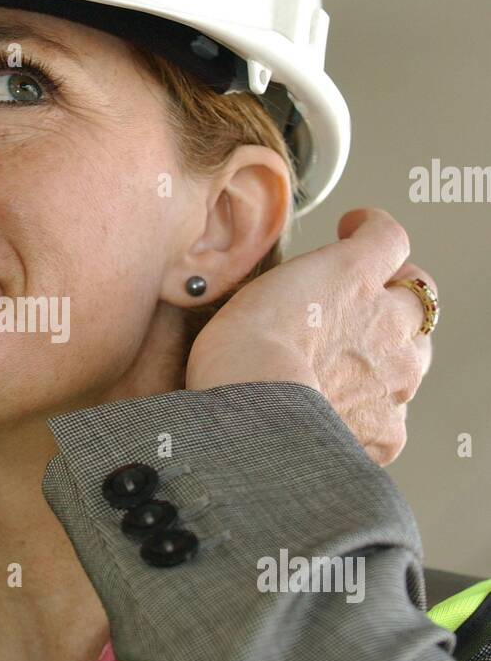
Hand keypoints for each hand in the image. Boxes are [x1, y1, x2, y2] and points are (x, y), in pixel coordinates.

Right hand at [184, 207, 436, 465]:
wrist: (255, 419)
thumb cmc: (243, 351)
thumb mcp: (263, 284)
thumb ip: (299, 274)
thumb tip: (308, 275)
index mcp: (356, 276)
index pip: (387, 237)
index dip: (369, 230)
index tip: (354, 230)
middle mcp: (390, 324)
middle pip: (416, 302)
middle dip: (392, 303)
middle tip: (357, 311)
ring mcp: (396, 380)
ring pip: (408, 361)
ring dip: (384, 359)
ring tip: (339, 373)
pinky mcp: (387, 431)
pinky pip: (388, 417)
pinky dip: (367, 413)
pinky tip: (332, 415)